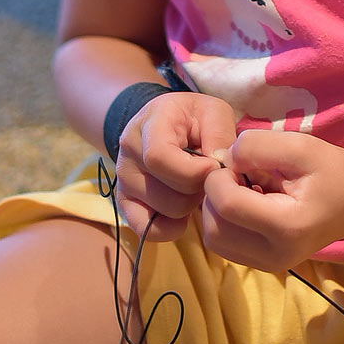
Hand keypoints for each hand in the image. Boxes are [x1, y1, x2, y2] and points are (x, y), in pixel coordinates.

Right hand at [115, 92, 236, 241]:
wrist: (167, 121)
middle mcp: (129, 150)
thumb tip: (220, 167)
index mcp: (150, 123)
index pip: (159, 157)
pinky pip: (148, 230)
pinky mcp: (124, 202)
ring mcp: (123, 178)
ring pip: (165, 212)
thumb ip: (220, 135)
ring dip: (190, 205)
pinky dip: (173, 227)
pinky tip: (184, 210)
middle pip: (167, 192)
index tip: (214, 167)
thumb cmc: (195, 117)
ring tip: (195, 186)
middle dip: (198, 189)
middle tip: (207, 175)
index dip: (193, 171)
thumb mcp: (214, 112)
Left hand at [201, 130, 343, 270]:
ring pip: (214, 239)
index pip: (226, 205)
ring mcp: (268, 266)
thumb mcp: (301, 146)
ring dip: (217, 209)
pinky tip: (247, 204)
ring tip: (243, 189)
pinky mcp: (263, 266)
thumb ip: (258, 146)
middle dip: (214, 195)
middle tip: (237, 174)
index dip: (218, 177)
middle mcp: (275, 255)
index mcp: (287, 226)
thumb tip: (223, 159)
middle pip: (213, 228)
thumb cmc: (333, 171)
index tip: (236, 160)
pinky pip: (225, 244)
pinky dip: (226, 221)